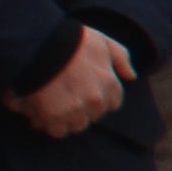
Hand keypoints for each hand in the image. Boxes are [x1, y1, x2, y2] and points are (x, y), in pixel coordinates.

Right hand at [6, 29, 126, 135]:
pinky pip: (56, 130)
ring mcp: (76, 109)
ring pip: (76, 125)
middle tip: (64, 99)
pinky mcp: (54, 116)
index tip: (83, 92)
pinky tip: (40, 114)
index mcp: (110, 85)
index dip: (97, 99)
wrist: (40, 43)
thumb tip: (130, 76)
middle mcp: (97, 100)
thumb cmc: (71, 40)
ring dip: (65, 119)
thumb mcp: (103, 41)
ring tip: (50, 106)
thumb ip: (120, 58)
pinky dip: (49, 124)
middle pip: (93, 116)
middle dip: (81, 110)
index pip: (111, 103)